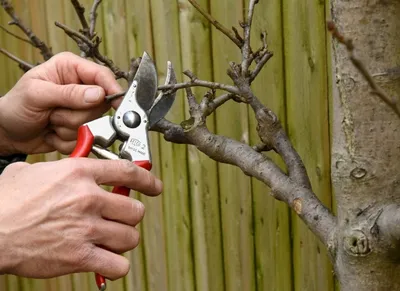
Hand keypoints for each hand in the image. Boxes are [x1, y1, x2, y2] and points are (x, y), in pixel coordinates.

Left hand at [0, 52, 122, 154]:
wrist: (8, 133)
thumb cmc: (16, 106)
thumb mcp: (36, 94)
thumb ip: (68, 93)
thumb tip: (98, 94)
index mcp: (70, 69)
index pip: (102, 76)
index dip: (111, 89)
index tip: (117, 103)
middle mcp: (80, 87)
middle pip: (100, 105)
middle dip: (76, 114)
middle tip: (53, 113)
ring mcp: (81, 109)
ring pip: (92, 124)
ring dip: (68, 128)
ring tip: (50, 121)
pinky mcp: (81, 128)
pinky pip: (85, 138)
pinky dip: (67, 140)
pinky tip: (52, 132)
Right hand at [0, 158, 161, 278]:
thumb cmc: (7, 201)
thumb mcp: (35, 171)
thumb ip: (63, 169)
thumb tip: (76, 171)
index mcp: (79, 174)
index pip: (128, 172)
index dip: (147, 179)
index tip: (154, 186)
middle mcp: (88, 199)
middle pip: (134, 209)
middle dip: (130, 215)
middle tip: (119, 217)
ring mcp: (86, 228)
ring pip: (131, 236)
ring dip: (124, 238)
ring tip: (111, 238)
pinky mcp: (80, 256)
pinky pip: (119, 265)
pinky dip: (117, 265)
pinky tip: (107, 260)